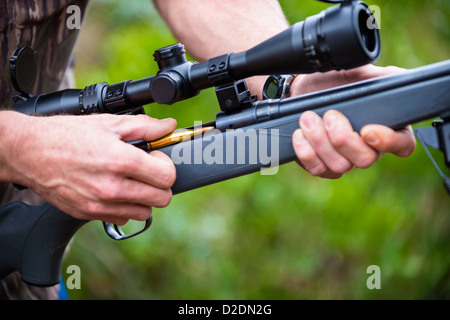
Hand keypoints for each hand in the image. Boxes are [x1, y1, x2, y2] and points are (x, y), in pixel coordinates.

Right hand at [2, 112, 176, 224]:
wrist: (29, 152)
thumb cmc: (67, 135)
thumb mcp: (109, 123)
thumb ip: (146, 126)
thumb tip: (169, 126)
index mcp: (121, 161)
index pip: (167, 177)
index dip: (166, 165)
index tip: (155, 158)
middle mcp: (112, 187)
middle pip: (162, 199)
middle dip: (160, 184)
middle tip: (147, 171)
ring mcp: (100, 204)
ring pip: (144, 212)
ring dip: (144, 198)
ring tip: (131, 181)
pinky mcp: (90, 214)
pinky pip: (122, 219)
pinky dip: (124, 207)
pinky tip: (115, 190)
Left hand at [290, 65, 415, 178]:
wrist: (303, 88)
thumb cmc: (335, 81)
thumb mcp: (358, 72)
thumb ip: (381, 75)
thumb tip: (399, 77)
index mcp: (387, 126)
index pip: (402, 145)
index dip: (389, 142)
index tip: (367, 130)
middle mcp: (368, 148)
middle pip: (365, 160)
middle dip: (343, 138)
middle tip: (329, 115)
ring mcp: (344, 160)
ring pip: (339, 166)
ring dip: (320, 142)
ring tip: (307, 118)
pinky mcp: (322, 165)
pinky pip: (318, 169)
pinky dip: (306, 152)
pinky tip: (299, 134)